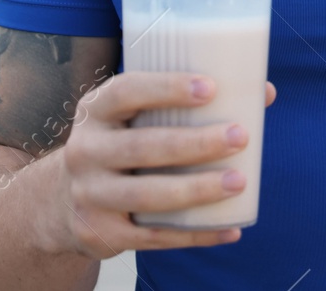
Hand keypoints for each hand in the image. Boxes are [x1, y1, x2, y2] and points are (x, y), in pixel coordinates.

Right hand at [49, 73, 276, 256]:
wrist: (63, 197)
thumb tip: (263, 92)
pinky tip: (230, 228)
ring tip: (239, 182)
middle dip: (195, 144)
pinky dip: (195, 235)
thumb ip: (187, 101)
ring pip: (148, 196)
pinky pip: (153, 238)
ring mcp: (90, 195)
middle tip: (240, 137)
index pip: (126, 91)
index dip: (166, 88)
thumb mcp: (134, 115)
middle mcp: (86, 151)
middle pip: (143, 148)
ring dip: (197, 190)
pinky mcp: (101, 233)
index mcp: (96, 110)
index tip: (210, 88)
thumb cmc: (121, 142)